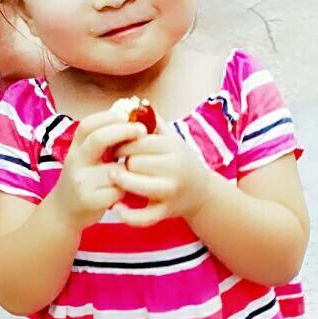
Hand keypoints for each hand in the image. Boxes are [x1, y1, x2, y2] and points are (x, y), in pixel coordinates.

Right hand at [52, 110, 146, 229]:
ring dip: (130, 167)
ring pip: (115, 168)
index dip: (109, 116)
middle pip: (98, 139)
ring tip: (133, 168)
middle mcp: (75, 161)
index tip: (128, 115)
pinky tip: (126, 190)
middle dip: (124, 131)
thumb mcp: (85, 156)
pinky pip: (117, 190)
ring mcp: (81, 181)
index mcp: (75, 147)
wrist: (64, 211)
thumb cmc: (84, 179)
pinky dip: (126, 189)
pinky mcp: (89, 200)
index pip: (88, 125)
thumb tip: (129, 114)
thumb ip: (102, 140)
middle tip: (142, 130)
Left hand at [111, 112, 212, 226]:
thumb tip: (134, 101)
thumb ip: (153, 121)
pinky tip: (117, 207)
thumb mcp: (171, 138)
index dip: (122, 143)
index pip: (138, 141)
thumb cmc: (179, 160)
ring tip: (116, 179)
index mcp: (173, 147)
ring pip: (135, 185)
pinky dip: (127, 215)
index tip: (117, 147)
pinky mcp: (166, 212)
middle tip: (118, 163)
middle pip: (134, 162)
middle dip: (121, 162)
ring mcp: (170, 191)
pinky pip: (143, 217)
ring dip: (121, 183)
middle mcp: (174, 168)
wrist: (201, 192)